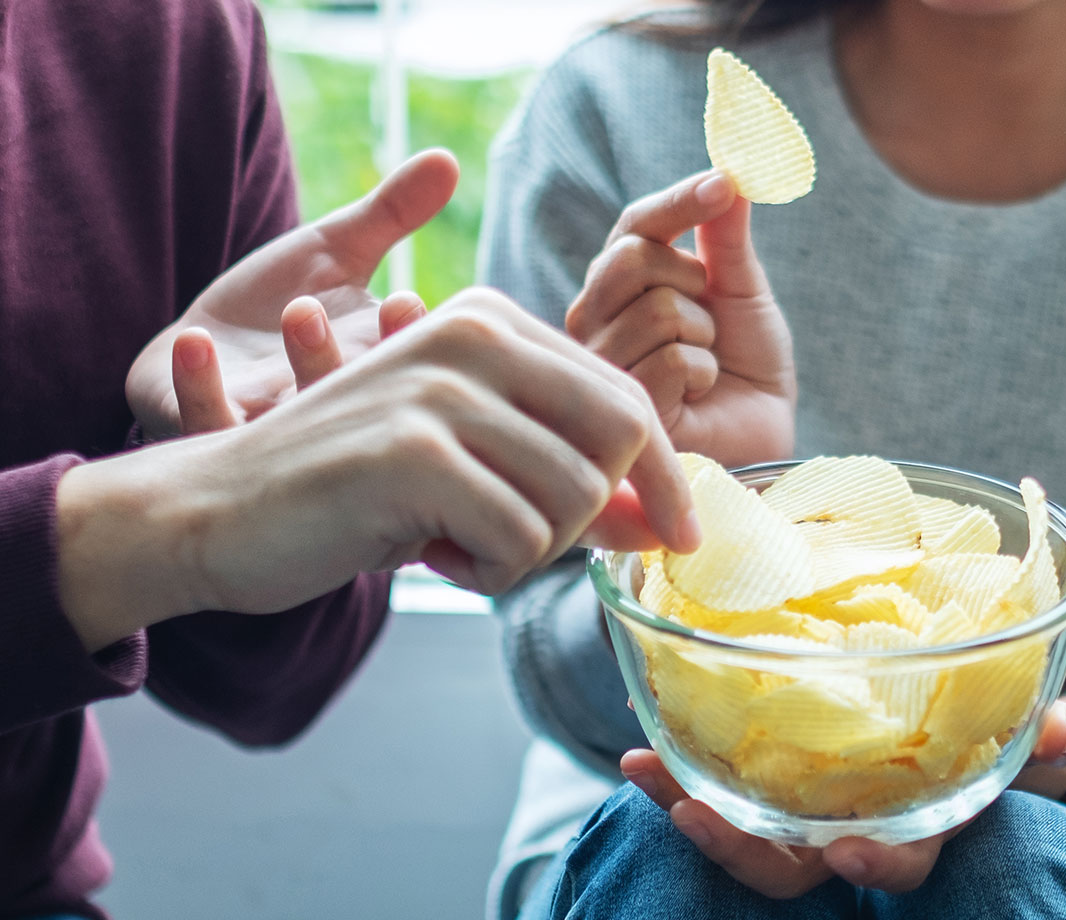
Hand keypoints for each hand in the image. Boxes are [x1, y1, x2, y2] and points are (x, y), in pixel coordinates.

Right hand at [59, 289, 700, 650]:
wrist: (215, 509)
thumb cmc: (354, 492)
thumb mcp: (474, 470)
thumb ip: (570, 484)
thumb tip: (668, 525)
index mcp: (492, 322)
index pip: (626, 396)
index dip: (664, 475)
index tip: (677, 535)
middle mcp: (473, 335)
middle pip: (622, 435)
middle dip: (601, 513)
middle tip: (530, 541)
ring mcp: (442, 388)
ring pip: (575, 496)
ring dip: (532, 550)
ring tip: (464, 542)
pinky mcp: (413, 452)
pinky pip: (518, 538)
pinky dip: (490, 571)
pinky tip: (434, 556)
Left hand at [125, 148, 460, 436]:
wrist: (201, 347)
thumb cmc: (280, 300)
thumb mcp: (338, 251)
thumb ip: (391, 212)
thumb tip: (448, 157)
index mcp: (373, 365)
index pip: (411, 364)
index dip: (411, 341)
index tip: (406, 300)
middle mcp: (332, 406)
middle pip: (363, 399)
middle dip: (362, 353)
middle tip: (345, 306)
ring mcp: (273, 424)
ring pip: (299, 420)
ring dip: (305, 365)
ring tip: (299, 308)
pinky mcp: (208, 427)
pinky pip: (208, 422)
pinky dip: (201, 386)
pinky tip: (197, 340)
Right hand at [567, 170, 796, 466]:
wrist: (762, 439)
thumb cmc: (746, 370)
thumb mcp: (742, 292)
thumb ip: (727, 237)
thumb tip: (733, 169)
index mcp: (620, 284)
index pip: (635, 226)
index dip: (679, 202)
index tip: (724, 185)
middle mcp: (596, 320)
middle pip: (633, 259)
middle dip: (693, 282)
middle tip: (711, 318)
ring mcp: (601, 364)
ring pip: (659, 311)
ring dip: (705, 338)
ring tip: (705, 367)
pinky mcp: (619, 407)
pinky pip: (671, 359)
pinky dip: (704, 373)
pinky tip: (698, 397)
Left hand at [618, 700, 1065, 896]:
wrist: (950, 732)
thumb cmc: (989, 741)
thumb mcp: (1024, 740)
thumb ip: (1046, 739)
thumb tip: (1065, 729)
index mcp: (914, 827)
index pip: (897, 861)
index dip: (875, 861)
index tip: (847, 852)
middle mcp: (850, 829)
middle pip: (790, 865)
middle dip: (739, 848)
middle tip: (693, 814)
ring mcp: (804, 808)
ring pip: (742, 828)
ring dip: (686, 803)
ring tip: (641, 767)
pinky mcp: (771, 775)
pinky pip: (719, 780)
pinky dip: (679, 762)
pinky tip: (640, 736)